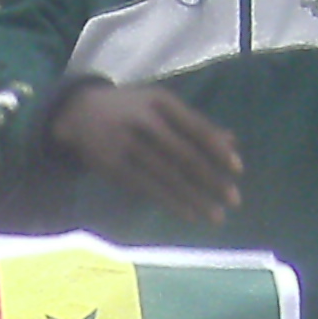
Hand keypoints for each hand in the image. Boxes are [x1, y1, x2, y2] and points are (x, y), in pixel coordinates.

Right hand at [46, 81, 242, 223]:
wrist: (78, 113)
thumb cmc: (132, 109)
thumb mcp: (161, 107)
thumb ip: (195, 123)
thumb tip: (232, 142)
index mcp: (160, 102)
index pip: (195, 127)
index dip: (217, 149)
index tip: (238, 170)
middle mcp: (143, 121)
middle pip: (184, 155)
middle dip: (211, 179)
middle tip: (234, 200)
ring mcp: (126, 145)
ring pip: (167, 176)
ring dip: (194, 198)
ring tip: (215, 216)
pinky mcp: (112, 166)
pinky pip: (146, 188)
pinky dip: (170, 202)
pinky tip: (188, 214)